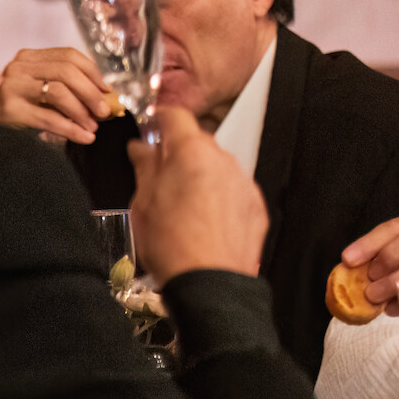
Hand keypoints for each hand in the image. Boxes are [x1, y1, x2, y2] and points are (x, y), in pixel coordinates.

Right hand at [0, 47, 112, 144]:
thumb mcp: (39, 90)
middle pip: (67, 72)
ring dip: (82, 112)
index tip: (107, 91)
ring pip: (59, 92)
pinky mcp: (9, 110)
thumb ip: (66, 87)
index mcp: (29, 58)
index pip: (69, 55)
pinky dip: (72, 129)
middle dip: (91, 93)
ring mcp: (12, 87)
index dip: (93, 72)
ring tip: (93, 126)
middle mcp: (19, 67)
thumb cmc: (16, 109)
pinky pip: (49, 118)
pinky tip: (85, 137)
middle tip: (104, 111)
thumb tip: (105, 97)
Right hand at [128, 107, 266, 286]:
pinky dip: (220, 197)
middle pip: (198, 142)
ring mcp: (243, 182)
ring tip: (183, 207)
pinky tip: (205, 221)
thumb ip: (145, 167)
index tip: (151, 129)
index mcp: (192, 152)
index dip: (160, 119)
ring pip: (217, 167)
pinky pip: (234, 190)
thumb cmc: (172, 244)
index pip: (176, 116)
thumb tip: (142, 148)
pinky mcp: (256, 205)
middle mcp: (223, 160)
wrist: (210, 283)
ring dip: (201, 176)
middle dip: (180, 153)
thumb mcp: (143, 202)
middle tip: (160, 176)